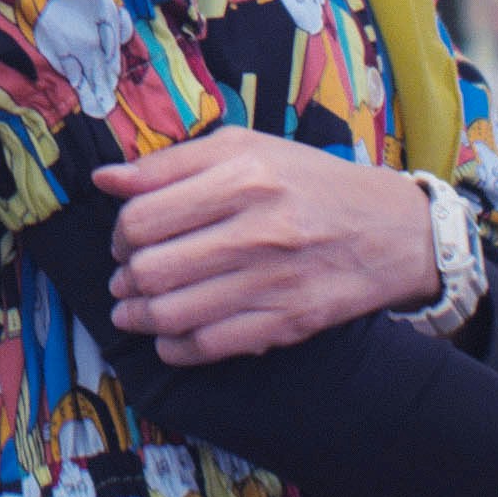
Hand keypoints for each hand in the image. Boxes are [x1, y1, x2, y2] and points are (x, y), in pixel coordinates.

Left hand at [91, 128, 434, 362]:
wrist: (392, 231)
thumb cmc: (309, 182)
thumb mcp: (245, 149)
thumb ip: (170, 163)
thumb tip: (105, 179)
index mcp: (242, 175)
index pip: (144, 217)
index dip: (120, 234)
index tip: (125, 240)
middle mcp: (258, 228)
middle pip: (152, 269)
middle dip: (126, 278)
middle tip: (127, 277)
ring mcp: (274, 280)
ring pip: (173, 314)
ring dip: (140, 317)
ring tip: (134, 310)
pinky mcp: (288, 321)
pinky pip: (209, 346)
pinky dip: (174, 347)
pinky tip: (168, 336)